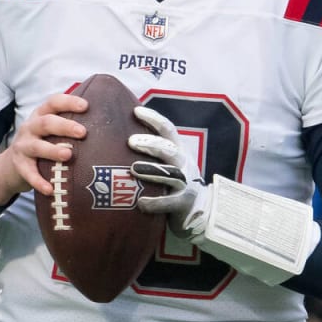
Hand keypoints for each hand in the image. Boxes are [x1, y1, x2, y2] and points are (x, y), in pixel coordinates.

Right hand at [0, 94, 86, 204]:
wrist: (9, 166)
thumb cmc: (40, 144)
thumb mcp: (49, 131)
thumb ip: (67, 126)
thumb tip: (104, 125)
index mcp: (40, 116)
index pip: (53, 103)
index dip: (68, 102)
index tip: (85, 106)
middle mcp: (30, 128)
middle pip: (46, 123)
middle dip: (64, 126)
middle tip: (83, 132)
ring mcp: (23, 147)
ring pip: (37, 146)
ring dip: (53, 150)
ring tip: (68, 155)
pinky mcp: (19, 166)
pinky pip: (29, 174)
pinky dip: (39, 181)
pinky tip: (50, 189)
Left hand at [128, 106, 207, 236]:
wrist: (200, 210)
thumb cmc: (174, 182)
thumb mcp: (168, 162)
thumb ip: (152, 150)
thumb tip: (121, 134)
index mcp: (178, 150)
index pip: (168, 130)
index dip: (154, 119)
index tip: (136, 112)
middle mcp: (183, 164)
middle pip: (169, 150)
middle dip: (151, 144)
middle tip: (131, 141)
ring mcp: (185, 184)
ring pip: (171, 174)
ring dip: (152, 171)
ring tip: (134, 169)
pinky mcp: (183, 204)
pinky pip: (169, 203)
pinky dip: (155, 202)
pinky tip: (140, 202)